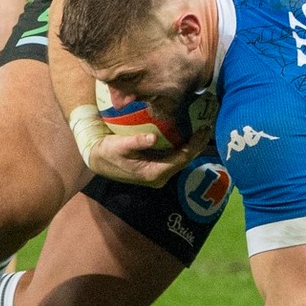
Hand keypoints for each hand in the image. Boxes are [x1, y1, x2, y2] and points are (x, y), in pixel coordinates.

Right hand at [84, 122, 209, 186]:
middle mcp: (159, 177)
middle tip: (208, 127)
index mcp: (153, 173)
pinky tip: (189, 136)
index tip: (203, 130)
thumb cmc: (107, 152)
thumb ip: (135, 142)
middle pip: (185, 161)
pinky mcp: (157, 169)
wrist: (97, 160)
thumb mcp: (118, 145)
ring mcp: (159, 175)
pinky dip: (184, 147)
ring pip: (182, 160)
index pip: (181, 159)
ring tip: (202, 130)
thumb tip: (152, 138)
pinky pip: (175, 158)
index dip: (194, 145)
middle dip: (197, 145)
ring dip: (193, 146)